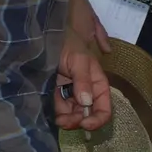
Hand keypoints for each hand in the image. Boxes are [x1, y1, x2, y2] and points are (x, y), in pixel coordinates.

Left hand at [55, 0, 111, 130]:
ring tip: (60, 121)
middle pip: (88, 108)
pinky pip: (59, 102)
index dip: (100, 116)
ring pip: (73, 108)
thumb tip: (86, 103)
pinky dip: (59, 111)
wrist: (47, 26)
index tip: (87, 125)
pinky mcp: (54, 84)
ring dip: (69, 118)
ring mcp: (69, 84)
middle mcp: (84, 83)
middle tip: (68, 124)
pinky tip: (55, 115)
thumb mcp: (79, 58)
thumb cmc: (67, 38)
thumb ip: (83, 80)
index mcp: (95, 76)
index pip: (104, 102)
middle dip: (81, 120)